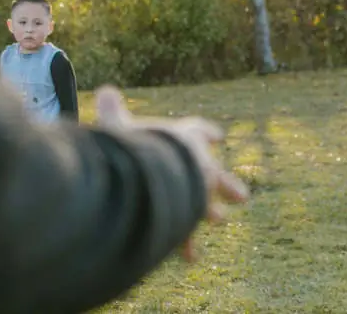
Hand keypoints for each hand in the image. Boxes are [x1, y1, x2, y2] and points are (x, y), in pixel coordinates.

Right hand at [95, 86, 249, 260]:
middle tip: (242, 196)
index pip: (197, 131)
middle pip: (214, 172)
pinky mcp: (188, 218)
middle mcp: (199, 164)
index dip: (203, 132)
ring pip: (205, 204)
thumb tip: (104, 91)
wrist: (154, 173)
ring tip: (219, 220)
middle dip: (225, 184)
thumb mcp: (117, 124)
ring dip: (209, 212)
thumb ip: (112, 111)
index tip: (217, 136)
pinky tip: (191, 257)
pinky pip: (187, 233)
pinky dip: (187, 243)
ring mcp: (197, 192)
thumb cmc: (134, 144)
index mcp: (185, 137)